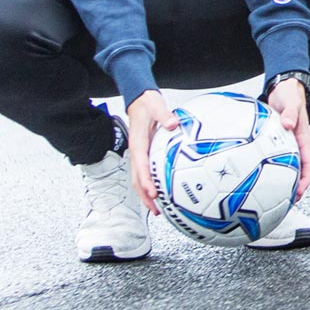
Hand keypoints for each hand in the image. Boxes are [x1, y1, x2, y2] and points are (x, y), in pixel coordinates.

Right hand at [126, 90, 179, 213]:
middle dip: (145, 196)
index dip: (146, 182)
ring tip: (157, 209)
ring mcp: (139, 154)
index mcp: (138, 143)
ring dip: (146, 194)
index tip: (153, 193)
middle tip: (156, 210)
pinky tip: (161, 192)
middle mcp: (137, 152)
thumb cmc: (147, 104)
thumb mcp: (156, 105)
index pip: (141, 167)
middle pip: (137, 179)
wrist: (140, 99)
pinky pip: (145, 173)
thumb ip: (165, 115)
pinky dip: (150, 185)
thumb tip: (173, 124)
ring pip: (140, 179)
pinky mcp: (144, 154)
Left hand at [266, 78, 309, 198]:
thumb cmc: (290, 95)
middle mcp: (296, 145)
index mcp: (303, 139)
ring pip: (286, 168)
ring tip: (269, 197)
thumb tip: (288, 124)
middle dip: (294, 188)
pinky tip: (254, 176)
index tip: (299, 192)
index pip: (308, 164)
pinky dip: (267, 169)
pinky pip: (273, 159)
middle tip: (285, 204)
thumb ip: (290, 113)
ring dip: (281, 182)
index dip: (305, 180)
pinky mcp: (275, 142)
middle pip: (298, 171)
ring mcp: (286, 145)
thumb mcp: (291, 102)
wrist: (284, 88)